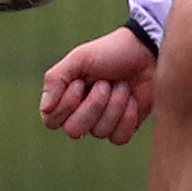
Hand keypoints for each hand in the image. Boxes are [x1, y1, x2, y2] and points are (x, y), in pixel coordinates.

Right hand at [40, 26, 157, 143]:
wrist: (146, 53)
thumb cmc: (110, 52)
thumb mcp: (78, 58)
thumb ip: (55, 80)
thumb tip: (45, 108)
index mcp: (65, 98)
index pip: (51, 120)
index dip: (66, 104)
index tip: (80, 82)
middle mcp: (81, 114)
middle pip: (74, 130)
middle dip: (93, 104)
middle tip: (105, 83)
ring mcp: (102, 123)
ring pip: (99, 132)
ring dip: (114, 104)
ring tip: (122, 85)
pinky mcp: (123, 128)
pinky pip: (118, 138)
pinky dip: (127, 117)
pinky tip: (132, 99)